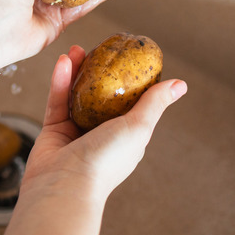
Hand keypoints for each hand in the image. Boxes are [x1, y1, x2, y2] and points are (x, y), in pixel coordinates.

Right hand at [22, 45, 187, 202]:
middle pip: (101, 94)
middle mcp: (102, 133)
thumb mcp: (138, 127)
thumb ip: (154, 104)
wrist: (64, 185)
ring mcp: (77, 131)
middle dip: (100, 71)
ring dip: (78, 71)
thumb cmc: (105, 162)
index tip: (127, 55)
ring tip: (78, 49)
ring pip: (77, 94)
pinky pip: (58, 100)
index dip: (129, 77)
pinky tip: (64, 61)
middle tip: (99, 49)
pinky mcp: (54, 129)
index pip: (130, 101)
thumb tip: (180, 85)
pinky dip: (61, 81)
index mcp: (126, 136)